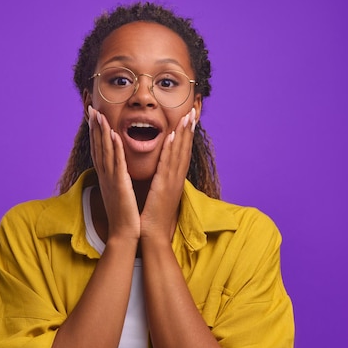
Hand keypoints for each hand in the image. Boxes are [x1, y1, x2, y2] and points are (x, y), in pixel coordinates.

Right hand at [88, 106, 140, 243]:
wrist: (124, 235)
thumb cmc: (124, 216)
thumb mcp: (118, 193)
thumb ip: (117, 180)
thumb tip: (117, 172)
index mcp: (107, 177)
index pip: (99, 150)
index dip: (95, 133)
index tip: (93, 118)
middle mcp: (105, 176)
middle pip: (98, 147)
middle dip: (94, 127)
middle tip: (91, 109)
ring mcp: (111, 180)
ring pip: (105, 151)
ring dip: (101, 132)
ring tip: (99, 114)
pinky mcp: (120, 185)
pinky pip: (117, 163)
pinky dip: (114, 148)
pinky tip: (113, 134)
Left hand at [140, 108, 196, 244]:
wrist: (153, 237)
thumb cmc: (153, 219)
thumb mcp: (160, 196)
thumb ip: (162, 183)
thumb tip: (162, 174)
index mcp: (175, 180)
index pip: (182, 154)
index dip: (186, 136)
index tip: (189, 120)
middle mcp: (176, 179)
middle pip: (185, 150)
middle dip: (189, 129)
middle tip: (193, 111)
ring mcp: (172, 183)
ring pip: (179, 154)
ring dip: (183, 134)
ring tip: (187, 116)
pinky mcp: (163, 187)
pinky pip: (167, 164)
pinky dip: (170, 149)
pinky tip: (171, 136)